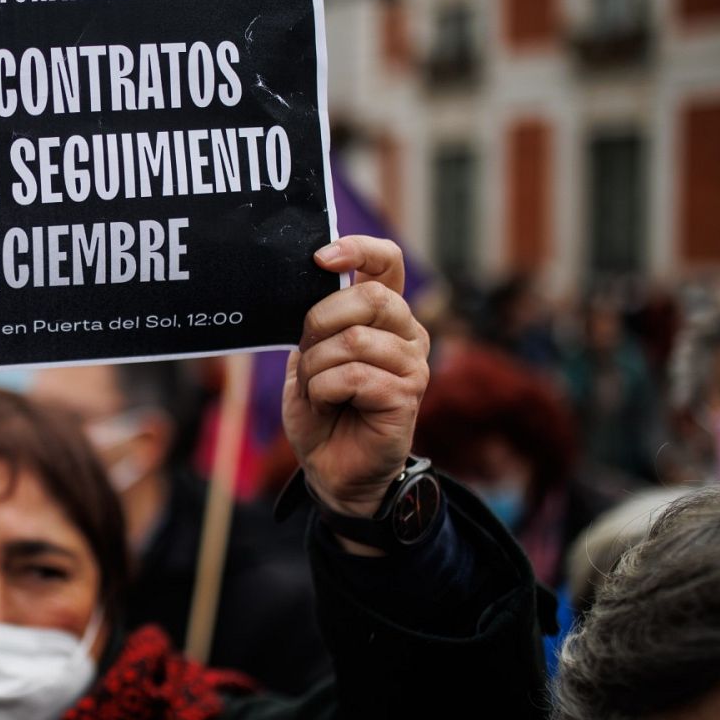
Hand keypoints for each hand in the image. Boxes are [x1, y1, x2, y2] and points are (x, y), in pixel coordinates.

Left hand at [282, 236, 429, 526]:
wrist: (332, 469)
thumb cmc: (323, 411)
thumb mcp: (310, 357)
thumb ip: (317, 323)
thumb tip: (314, 283)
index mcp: (385, 315)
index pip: (387, 262)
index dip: (358, 250)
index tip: (322, 258)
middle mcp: (407, 333)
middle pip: (369, 297)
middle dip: (320, 322)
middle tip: (307, 354)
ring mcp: (413, 364)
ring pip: (353, 341)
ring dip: (316, 368)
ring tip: (316, 390)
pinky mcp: (407, 396)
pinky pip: (353, 376)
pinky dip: (324, 392)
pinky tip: (328, 406)